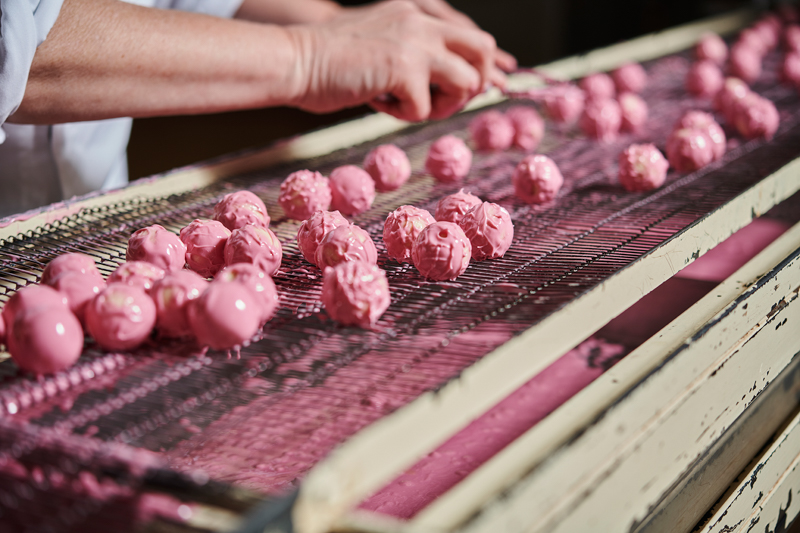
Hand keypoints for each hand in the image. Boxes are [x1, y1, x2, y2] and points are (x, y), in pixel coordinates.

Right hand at [286, 0, 501, 121]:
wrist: (295, 61)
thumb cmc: (329, 60)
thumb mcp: (380, 41)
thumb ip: (413, 51)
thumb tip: (448, 80)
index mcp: (415, 11)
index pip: (469, 33)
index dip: (486, 62)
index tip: (496, 81)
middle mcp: (420, 20)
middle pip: (483, 49)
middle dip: (476, 82)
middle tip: (447, 100)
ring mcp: (414, 42)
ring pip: (467, 81)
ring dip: (445, 105)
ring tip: (411, 106)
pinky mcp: (403, 68)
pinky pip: (426, 108)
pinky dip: (404, 115)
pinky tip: (378, 103)